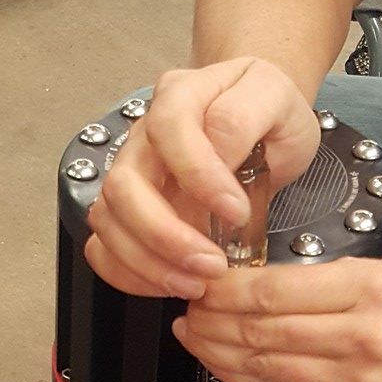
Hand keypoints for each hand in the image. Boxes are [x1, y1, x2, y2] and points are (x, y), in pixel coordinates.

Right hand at [85, 57, 319, 300]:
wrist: (261, 122)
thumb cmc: (268, 113)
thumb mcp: (277, 99)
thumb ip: (243, 117)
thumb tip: (217, 155)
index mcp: (180, 97)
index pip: (169, 130)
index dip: (198, 176)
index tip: (237, 212)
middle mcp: (144, 136)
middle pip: (122, 185)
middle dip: (163, 235)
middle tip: (211, 265)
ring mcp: (131, 174)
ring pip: (107, 220)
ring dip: (147, 262)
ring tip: (196, 284)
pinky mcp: (128, 210)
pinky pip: (104, 246)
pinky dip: (129, 274)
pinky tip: (169, 283)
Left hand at [174, 254, 381, 381]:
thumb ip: (324, 277)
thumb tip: (255, 280)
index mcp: (371, 292)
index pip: (276, 293)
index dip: (226, 289)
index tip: (204, 278)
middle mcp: (361, 340)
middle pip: (262, 331)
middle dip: (212, 319)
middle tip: (189, 303)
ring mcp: (351, 381)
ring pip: (263, 366)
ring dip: (217, 350)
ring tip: (194, 332)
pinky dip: (243, 375)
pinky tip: (222, 359)